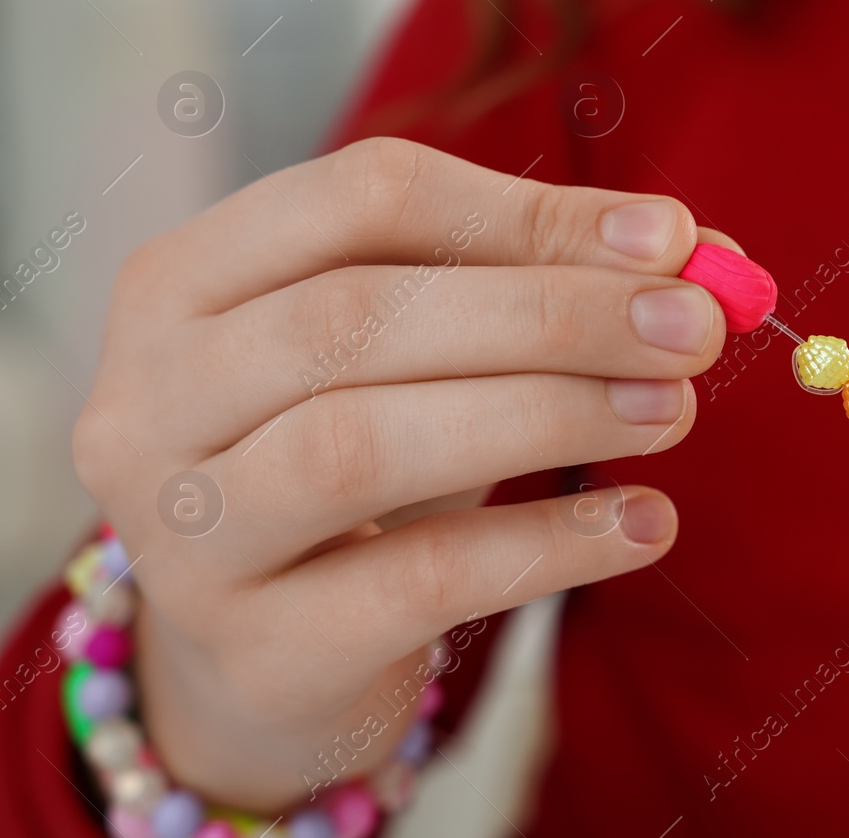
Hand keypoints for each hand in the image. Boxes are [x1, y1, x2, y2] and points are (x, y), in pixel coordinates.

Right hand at [72, 138, 726, 808]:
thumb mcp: (419, 355)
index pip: (364, 198)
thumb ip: (536, 285)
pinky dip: (548, 544)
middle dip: (553, 314)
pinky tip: (646, 522)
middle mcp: (149, 397)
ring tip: (674, 410)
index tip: (669, 240)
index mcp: (184, 278)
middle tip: (693, 327)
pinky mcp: (259, 649)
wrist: (269, 651)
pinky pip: (416, 582)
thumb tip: (698, 253)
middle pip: (360, 316)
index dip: (528, 212)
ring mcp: (183, 533)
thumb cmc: (356, 459)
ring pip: (363, 446)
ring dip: (548, 415)